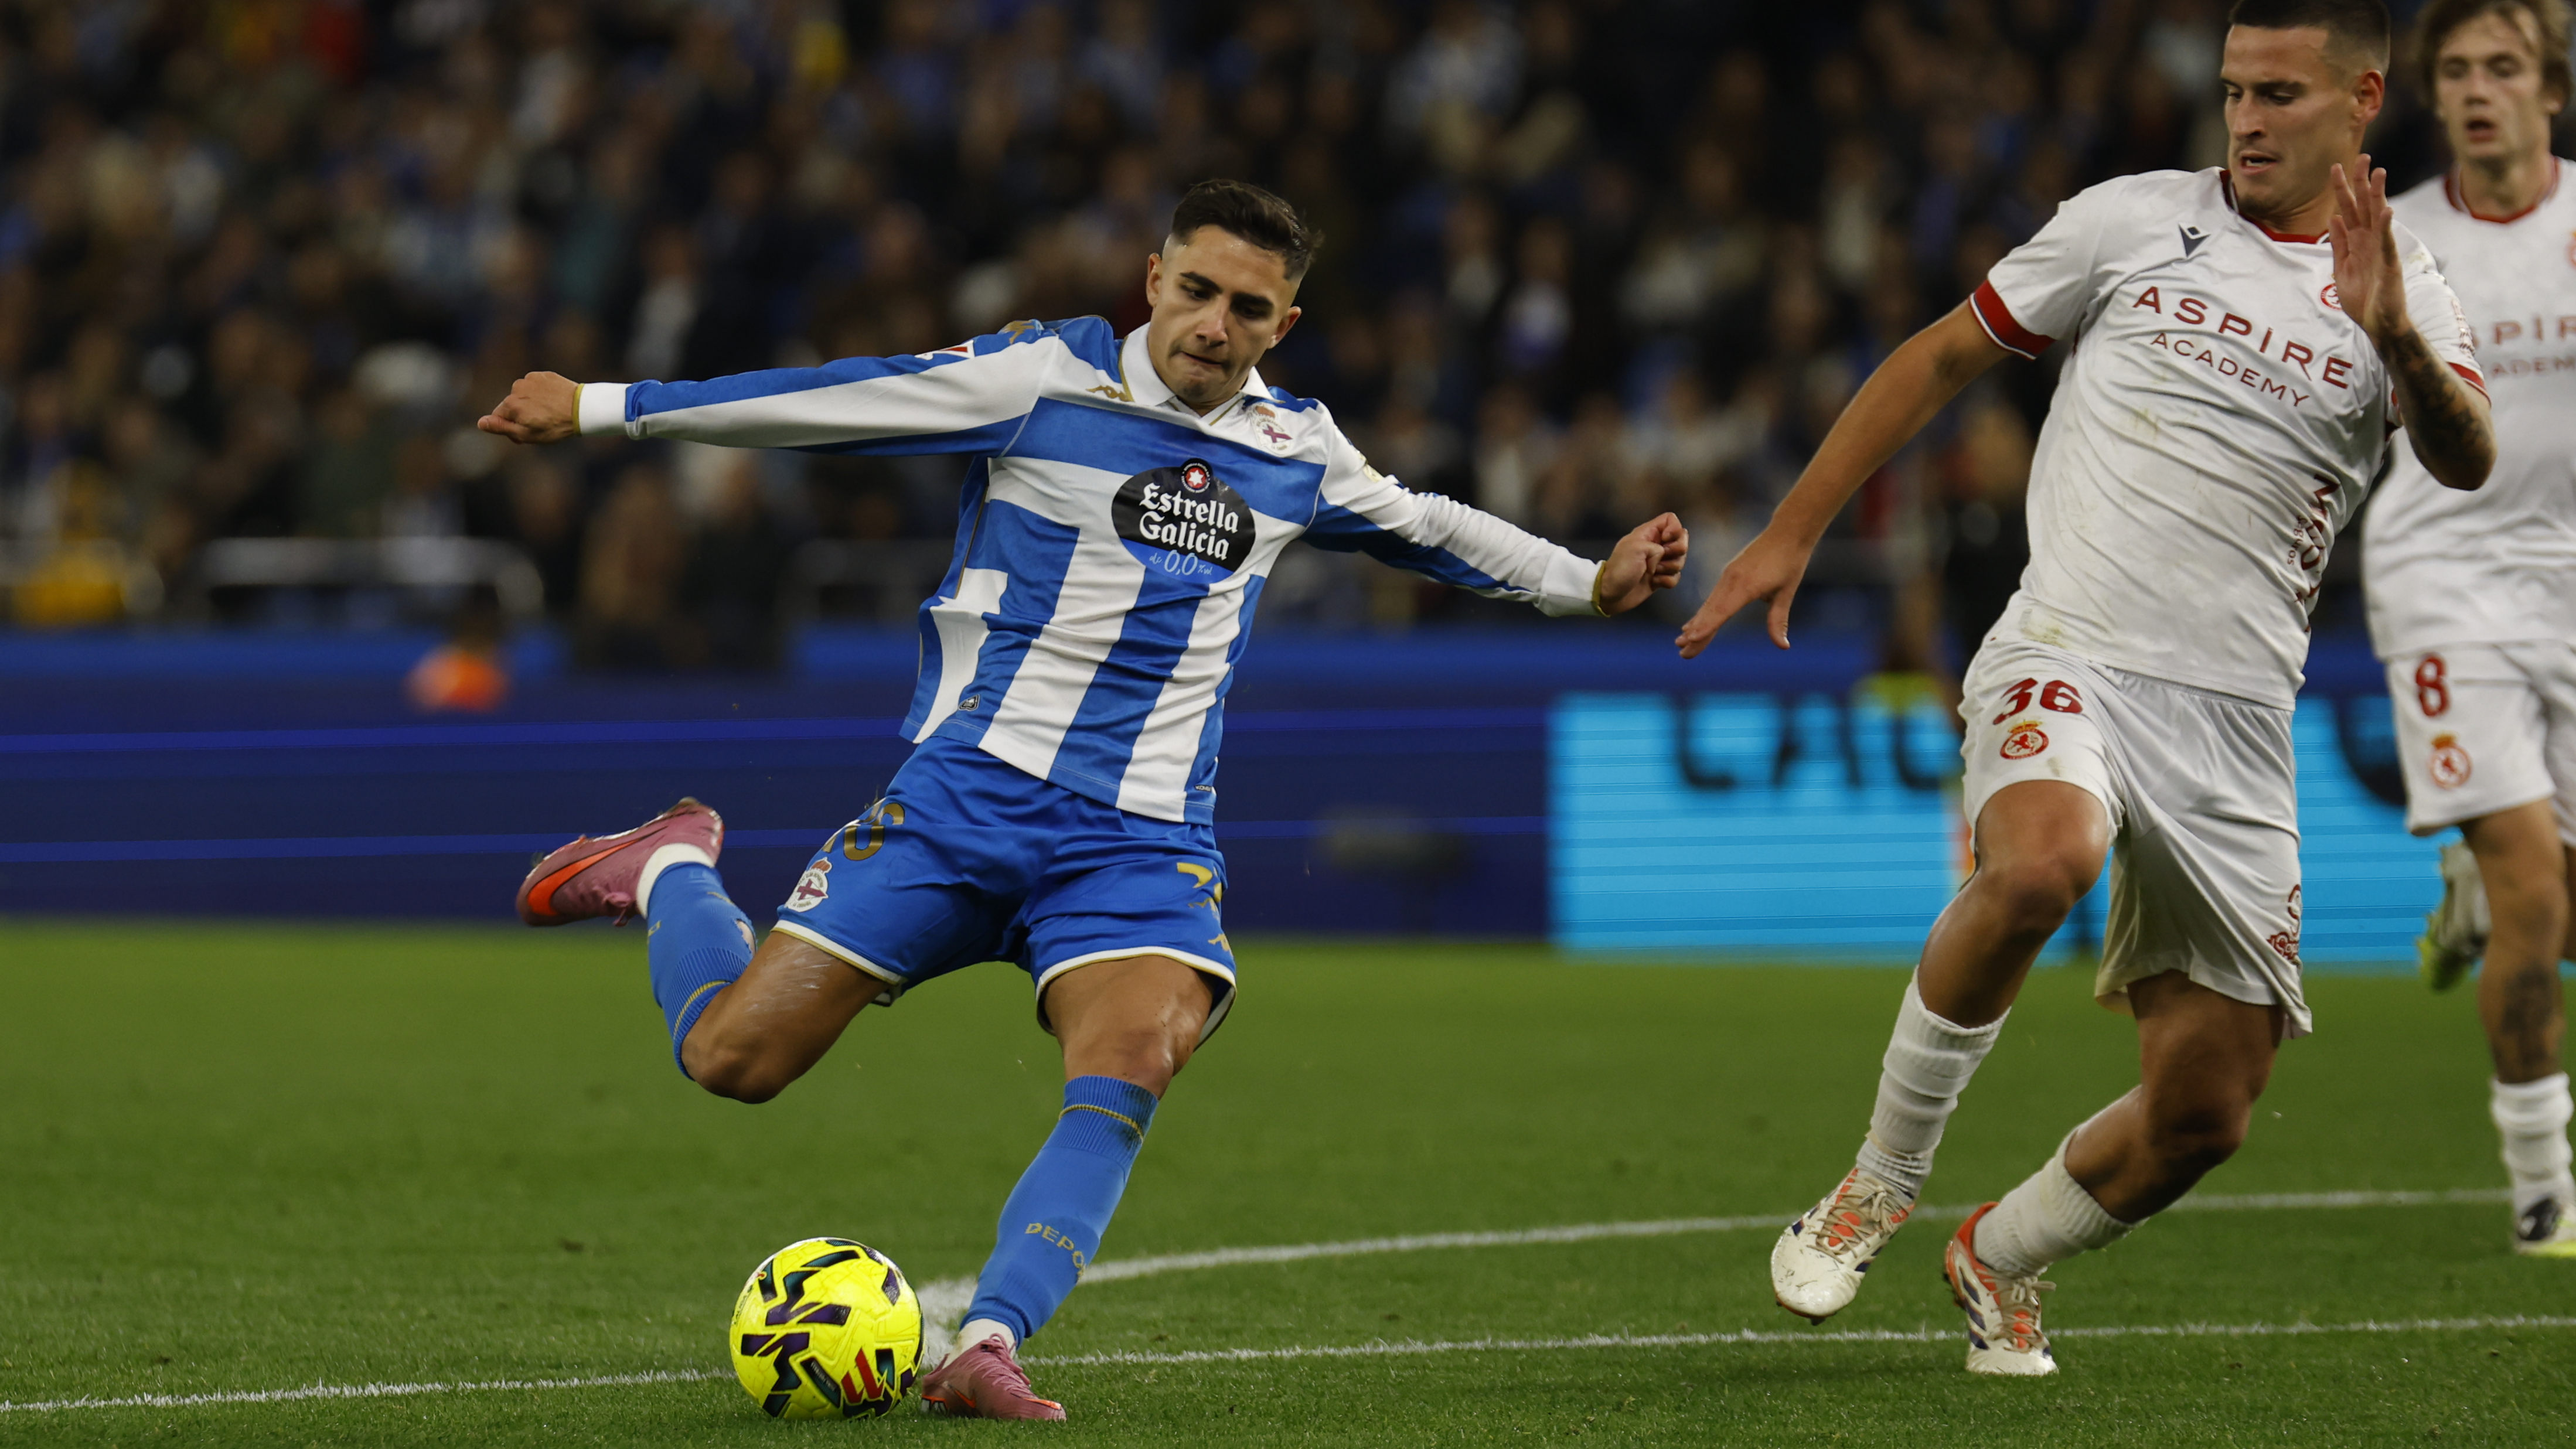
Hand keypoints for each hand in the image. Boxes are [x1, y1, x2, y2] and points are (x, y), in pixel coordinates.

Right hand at [477, 372, 580, 444]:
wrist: (582, 409)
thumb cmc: (555, 426)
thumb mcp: (526, 434)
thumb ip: (501, 427)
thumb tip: (480, 423)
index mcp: (510, 404)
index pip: (499, 417)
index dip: (510, 428)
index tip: (524, 436)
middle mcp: (517, 388)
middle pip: (511, 405)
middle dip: (520, 415)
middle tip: (539, 425)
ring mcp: (531, 379)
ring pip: (524, 394)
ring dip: (531, 403)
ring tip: (549, 413)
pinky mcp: (544, 375)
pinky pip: (537, 386)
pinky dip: (542, 393)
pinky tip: (554, 402)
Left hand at [1594, 512, 1688, 614]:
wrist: (1611, 593)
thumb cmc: (1620, 568)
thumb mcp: (1636, 548)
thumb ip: (1657, 546)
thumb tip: (1664, 556)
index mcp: (1648, 533)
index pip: (1670, 519)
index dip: (1674, 529)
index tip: (1666, 540)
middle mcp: (1656, 545)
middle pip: (1682, 540)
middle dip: (1677, 551)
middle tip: (1662, 558)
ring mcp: (1659, 562)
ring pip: (1680, 560)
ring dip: (1670, 568)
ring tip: (1654, 572)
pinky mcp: (1660, 578)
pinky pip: (1675, 576)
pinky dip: (1667, 581)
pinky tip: (1655, 583)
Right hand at [1675, 525, 1811, 656]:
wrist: (1786, 532)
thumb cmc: (1790, 562)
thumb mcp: (1786, 592)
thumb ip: (1778, 620)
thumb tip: (1783, 646)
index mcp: (1746, 585)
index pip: (1722, 611)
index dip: (1706, 626)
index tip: (1691, 639)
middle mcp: (1731, 580)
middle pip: (1710, 612)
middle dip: (1696, 634)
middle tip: (1682, 653)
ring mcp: (1728, 576)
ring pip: (1708, 605)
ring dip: (1695, 624)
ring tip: (1681, 642)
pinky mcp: (1728, 574)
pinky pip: (1712, 597)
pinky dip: (1703, 613)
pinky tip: (1694, 623)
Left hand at [2327, 158, 2408, 344]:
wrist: (2377, 324)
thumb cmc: (2362, 299)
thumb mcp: (2342, 268)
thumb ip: (2339, 244)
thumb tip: (2333, 218)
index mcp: (2357, 241)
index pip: (2348, 209)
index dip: (2342, 189)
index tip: (2335, 167)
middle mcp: (2370, 241)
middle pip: (2364, 206)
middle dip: (2361, 182)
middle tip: (2361, 156)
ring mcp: (2381, 251)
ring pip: (2378, 218)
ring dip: (2377, 195)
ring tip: (2378, 172)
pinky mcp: (2389, 265)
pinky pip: (2387, 243)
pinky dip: (2385, 227)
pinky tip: (2386, 210)